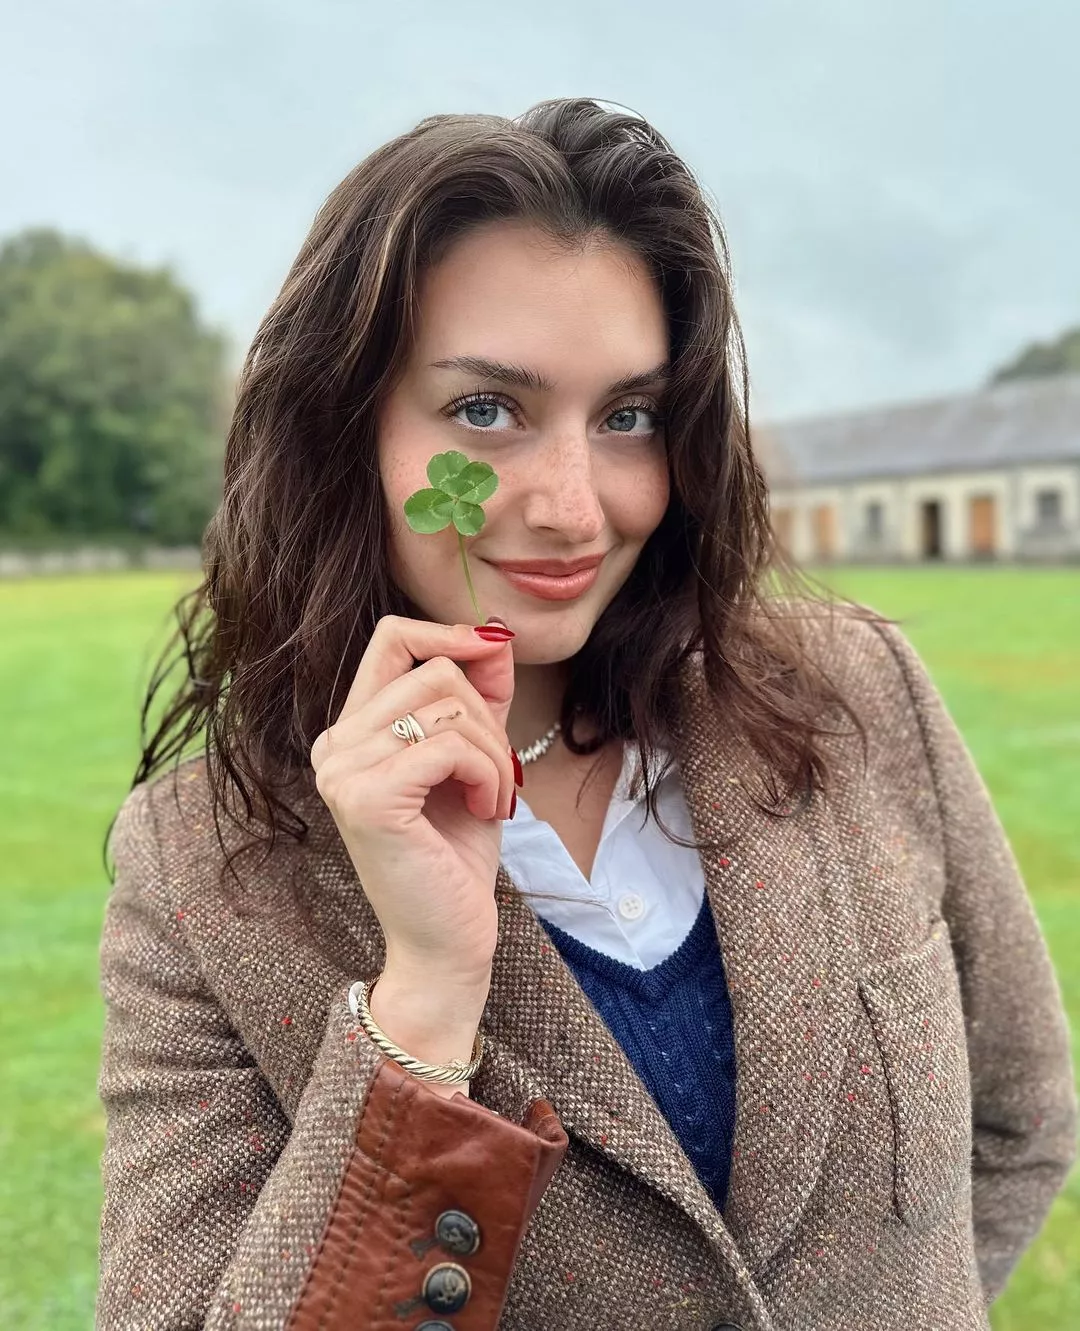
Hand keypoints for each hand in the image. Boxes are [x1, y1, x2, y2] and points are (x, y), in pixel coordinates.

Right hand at [309, 615, 518, 995]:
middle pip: (433, 670)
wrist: (446, 940)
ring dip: (494, 754)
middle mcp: (334, 746)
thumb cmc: (456, 854)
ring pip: (448, 708)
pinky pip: (448, 747)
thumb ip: (480, 697)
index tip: (493, 654)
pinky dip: (487, 774)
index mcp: (351, 732)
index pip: (392, 639)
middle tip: (500, 773)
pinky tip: (487, 810)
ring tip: (493, 798)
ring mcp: (343, 771)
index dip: (448, 633)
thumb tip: (495, 634)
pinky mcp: (368, 798)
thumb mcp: (474, 759)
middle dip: (488, 716)